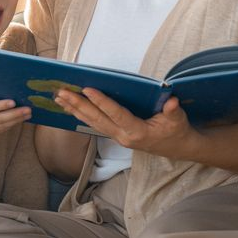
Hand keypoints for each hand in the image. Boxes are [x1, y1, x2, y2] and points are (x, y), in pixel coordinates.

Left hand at [54, 88, 198, 160]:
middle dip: (78, 105)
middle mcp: (123, 136)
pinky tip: (70, 107)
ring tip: (59, 98)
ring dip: (75, 109)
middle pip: (97, 119)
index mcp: (137, 132)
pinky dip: (82, 114)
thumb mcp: (178, 120)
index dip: (102, 102)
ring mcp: (118, 138)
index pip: (116, 114)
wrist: (178, 148)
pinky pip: (96, 124)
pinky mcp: (116, 136)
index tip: (87, 89)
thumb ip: (173, 111)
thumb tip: (172, 101)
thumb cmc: (177, 131)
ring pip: (92, 123)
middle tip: (62, 92)